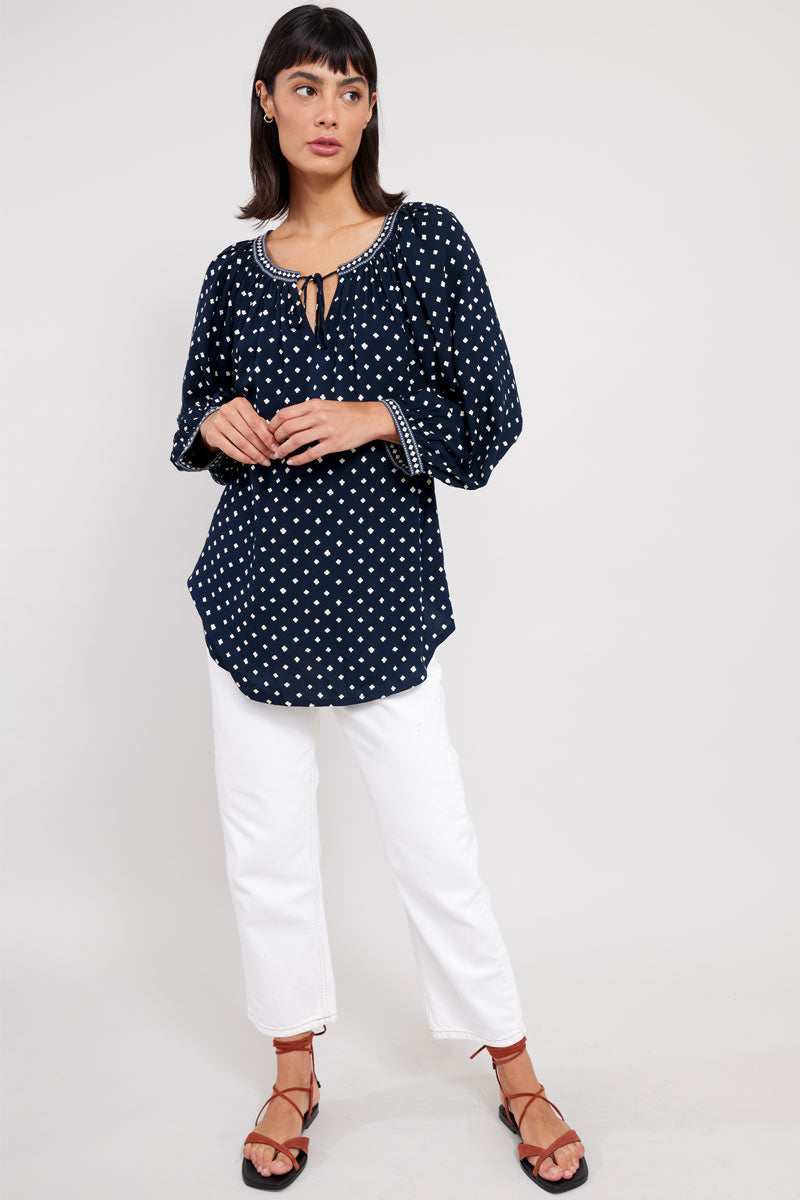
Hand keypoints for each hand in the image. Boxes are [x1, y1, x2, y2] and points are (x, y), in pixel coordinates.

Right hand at [200, 396, 280, 464]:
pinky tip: (252, 461)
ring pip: (241, 443)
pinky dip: (243, 458)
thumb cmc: (237, 420)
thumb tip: (276, 443)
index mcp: (240, 403)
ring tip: (264, 461)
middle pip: (249, 434)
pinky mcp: (213, 435)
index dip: (267, 437)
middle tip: (272, 457)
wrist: (212, 422)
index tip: (276, 448)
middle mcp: (227, 410)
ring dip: (255, 455)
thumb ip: (262, 426)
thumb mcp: (249, 417)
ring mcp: (218, 422)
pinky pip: (230, 450)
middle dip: (263, 448)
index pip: (256, 423)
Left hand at [268, 398, 392, 465]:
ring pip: (296, 441)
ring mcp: (326, 430)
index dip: (273, 425)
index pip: (284, 414)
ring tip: (279, 455)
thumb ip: (307, 412)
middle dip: (275, 439)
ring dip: (284, 450)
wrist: (368, 419)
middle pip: (287, 427)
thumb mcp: (324, 405)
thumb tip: (286, 422)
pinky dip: (298, 459)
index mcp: (313, 405)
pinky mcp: (333, 444)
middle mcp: (318, 416)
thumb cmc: (345, 413)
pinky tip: (292, 462)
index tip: (270, 433)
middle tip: (273, 445)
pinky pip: (310, 453)